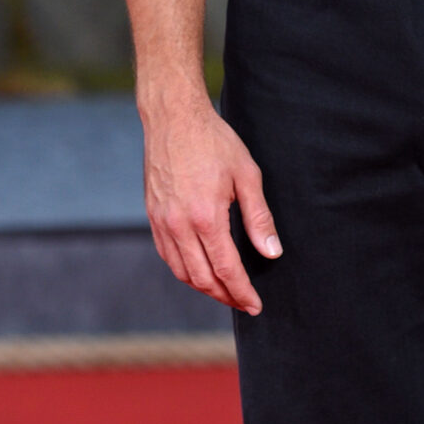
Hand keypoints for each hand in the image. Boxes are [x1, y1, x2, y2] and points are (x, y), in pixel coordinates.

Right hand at [141, 93, 280, 314]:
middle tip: (243, 302)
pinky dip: (184, 271)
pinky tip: (199, 271)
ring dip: (203, 288)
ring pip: (182, 272)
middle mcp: (179, 225)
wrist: (173, 118)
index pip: (227, 270)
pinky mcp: (152, 216)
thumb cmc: (214, 142)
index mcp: (206, 217)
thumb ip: (259, 218)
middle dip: (225, 296)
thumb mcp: (247, 175)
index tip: (255, 305)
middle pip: (202, 278)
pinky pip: (167, 255)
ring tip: (224, 292)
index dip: (242, 292)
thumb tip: (271, 252)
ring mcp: (161, 222)